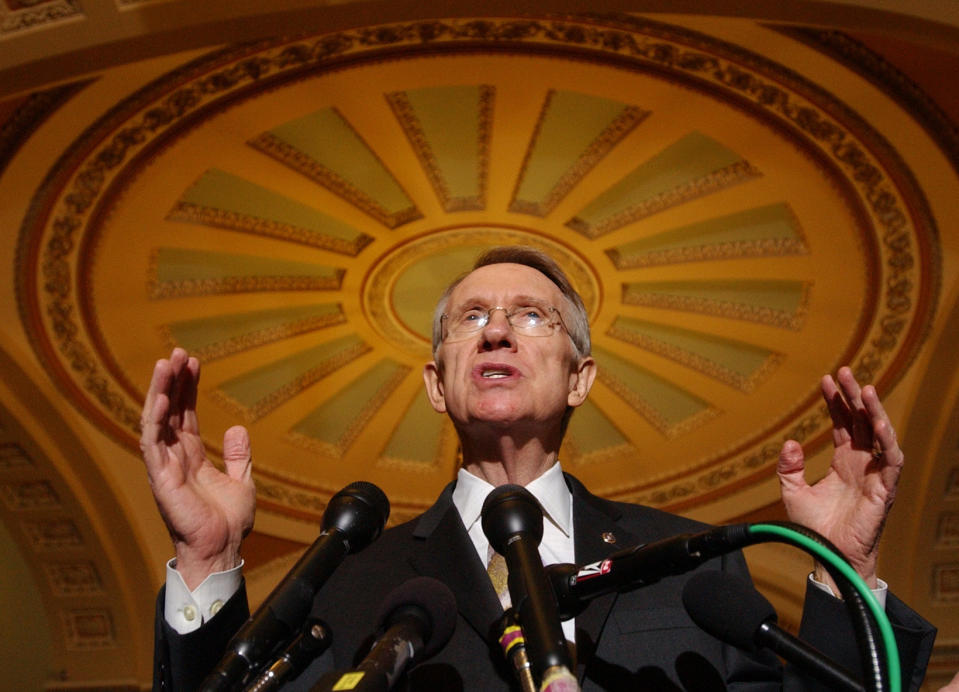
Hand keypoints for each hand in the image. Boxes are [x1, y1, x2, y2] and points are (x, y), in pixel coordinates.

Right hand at [140, 348, 255, 589]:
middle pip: (168, 410)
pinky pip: (153, 442)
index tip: (193, 362)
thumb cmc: (228, 522)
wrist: (222, 548)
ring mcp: (164, 465)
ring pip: (156, 420)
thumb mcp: (241, 480)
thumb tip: (237, 429)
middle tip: (178, 353)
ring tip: (166, 363)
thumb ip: (237, 455)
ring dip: (160, 391)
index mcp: (191, 456)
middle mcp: (174, 457)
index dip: (188, 387)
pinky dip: (156, 418)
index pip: (185, 413)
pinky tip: (162, 397)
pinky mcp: (160, 477)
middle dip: (172, 380)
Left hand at [777, 366, 903, 589]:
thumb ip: (788, 468)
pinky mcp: (886, 488)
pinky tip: (880, 423)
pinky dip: (888, 442)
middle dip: (855, 396)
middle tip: (845, 372)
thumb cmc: (815, 528)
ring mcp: (875, 474)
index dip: (836, 402)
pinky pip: (892, 461)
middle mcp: (862, 463)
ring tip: (866, 389)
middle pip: (862, 421)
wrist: (828, 555)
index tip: (826, 380)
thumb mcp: (793, 492)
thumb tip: (790, 442)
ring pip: (881, 435)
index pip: (844, 423)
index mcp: (844, 461)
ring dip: (875, 411)